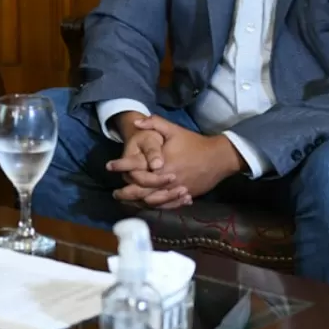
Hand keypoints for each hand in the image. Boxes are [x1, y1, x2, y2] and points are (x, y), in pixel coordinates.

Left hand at [115, 115, 241, 204]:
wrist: (219, 157)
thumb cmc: (194, 143)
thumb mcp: (174, 130)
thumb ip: (154, 124)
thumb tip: (135, 123)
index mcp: (162, 163)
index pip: (136, 168)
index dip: (121, 167)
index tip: (109, 166)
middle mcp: (167, 180)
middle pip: (141, 190)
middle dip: (125, 193)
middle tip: (114, 193)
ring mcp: (176, 190)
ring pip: (153, 201)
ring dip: (138, 202)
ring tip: (126, 201)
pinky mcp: (184, 196)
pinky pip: (167, 205)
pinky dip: (155, 206)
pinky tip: (147, 205)